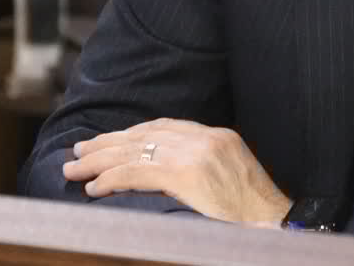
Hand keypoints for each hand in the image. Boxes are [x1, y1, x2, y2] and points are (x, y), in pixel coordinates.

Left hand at [63, 118, 292, 224]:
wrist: (277, 225)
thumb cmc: (254, 215)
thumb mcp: (231, 179)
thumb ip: (201, 169)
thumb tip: (164, 175)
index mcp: (219, 137)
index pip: (165, 127)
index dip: (131, 134)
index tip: (108, 141)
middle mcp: (207, 139)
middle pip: (145, 135)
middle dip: (108, 143)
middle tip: (80, 151)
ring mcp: (197, 154)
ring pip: (135, 151)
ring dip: (100, 160)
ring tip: (75, 168)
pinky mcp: (187, 174)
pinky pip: (138, 172)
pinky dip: (111, 179)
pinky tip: (95, 187)